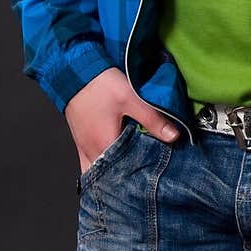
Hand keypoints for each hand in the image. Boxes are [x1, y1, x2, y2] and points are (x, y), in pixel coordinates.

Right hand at [65, 67, 180, 174]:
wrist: (75, 71)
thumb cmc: (100, 84)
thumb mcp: (131, 98)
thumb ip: (153, 119)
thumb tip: (175, 137)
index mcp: (104, 146)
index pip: (125, 173)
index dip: (141, 176)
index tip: (155, 177)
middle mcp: (91, 152)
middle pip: (111, 176)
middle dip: (128, 179)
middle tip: (145, 180)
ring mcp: (83, 149)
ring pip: (98, 173)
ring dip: (113, 176)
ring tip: (130, 177)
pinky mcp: (80, 142)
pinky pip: (87, 166)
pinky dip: (97, 172)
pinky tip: (107, 174)